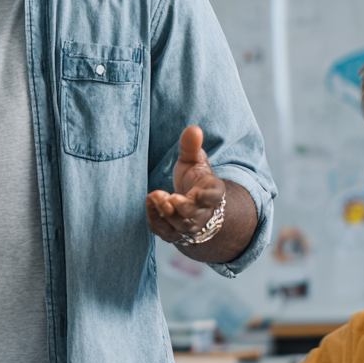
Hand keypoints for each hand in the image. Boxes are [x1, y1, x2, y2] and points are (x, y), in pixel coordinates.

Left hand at [147, 126, 225, 243]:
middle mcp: (203, 213)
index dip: (204, 198)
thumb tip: (193, 128)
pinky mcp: (175, 233)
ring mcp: (189, 226)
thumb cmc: (194, 179)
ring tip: (155, 197)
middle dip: (181, 208)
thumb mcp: (193, 161)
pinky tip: (150, 204)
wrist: (191, 201)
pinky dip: (155, 221)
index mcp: (212, 192)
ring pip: (180, 227)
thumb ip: (191, 146)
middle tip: (166, 197)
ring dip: (165, 215)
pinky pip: (165, 233)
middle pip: (195, 217)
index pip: (213, 198)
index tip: (194, 193)